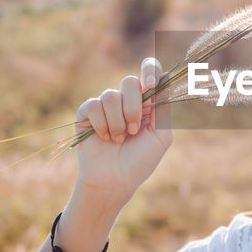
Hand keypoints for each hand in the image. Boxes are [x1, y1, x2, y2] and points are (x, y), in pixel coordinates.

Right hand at [72, 57, 172, 206]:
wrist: (115, 181)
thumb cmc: (140, 161)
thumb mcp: (161, 136)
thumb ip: (163, 109)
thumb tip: (164, 79)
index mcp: (147, 102)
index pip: (149, 71)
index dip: (150, 70)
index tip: (150, 84)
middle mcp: (126, 100)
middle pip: (129, 82)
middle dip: (133, 108)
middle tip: (133, 131)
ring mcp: (105, 105)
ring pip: (110, 96)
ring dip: (117, 122)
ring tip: (118, 139)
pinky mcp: (86, 113)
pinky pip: (93, 105)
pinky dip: (101, 125)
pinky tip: (104, 137)